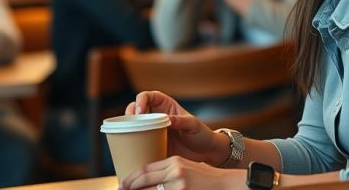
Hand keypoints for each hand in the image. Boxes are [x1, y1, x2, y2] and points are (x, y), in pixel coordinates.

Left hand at [119, 156, 244, 189]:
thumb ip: (167, 171)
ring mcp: (179, 184)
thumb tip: (147, 180)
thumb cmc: (204, 178)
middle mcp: (175, 171)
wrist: (226, 184)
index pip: (145, 169)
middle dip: (129, 187)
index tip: (122, 184)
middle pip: (144, 180)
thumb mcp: (185, 167)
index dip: (131, 178)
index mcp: (173, 161)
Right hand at [126, 91, 223, 164]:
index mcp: (164, 104)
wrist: (205, 153)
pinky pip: (137, 141)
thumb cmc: (201, 134)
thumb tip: (167, 119)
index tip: (140, 112)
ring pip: (133, 125)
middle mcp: (155, 115)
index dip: (140, 101)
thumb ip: (180, 121)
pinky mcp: (151, 143)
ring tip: (129, 136)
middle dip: (129, 115)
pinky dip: (133, 143)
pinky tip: (133, 148)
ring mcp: (151, 129)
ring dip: (128, 129)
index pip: (147, 96)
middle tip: (131, 125)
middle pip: (135, 109)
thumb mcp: (193, 125)